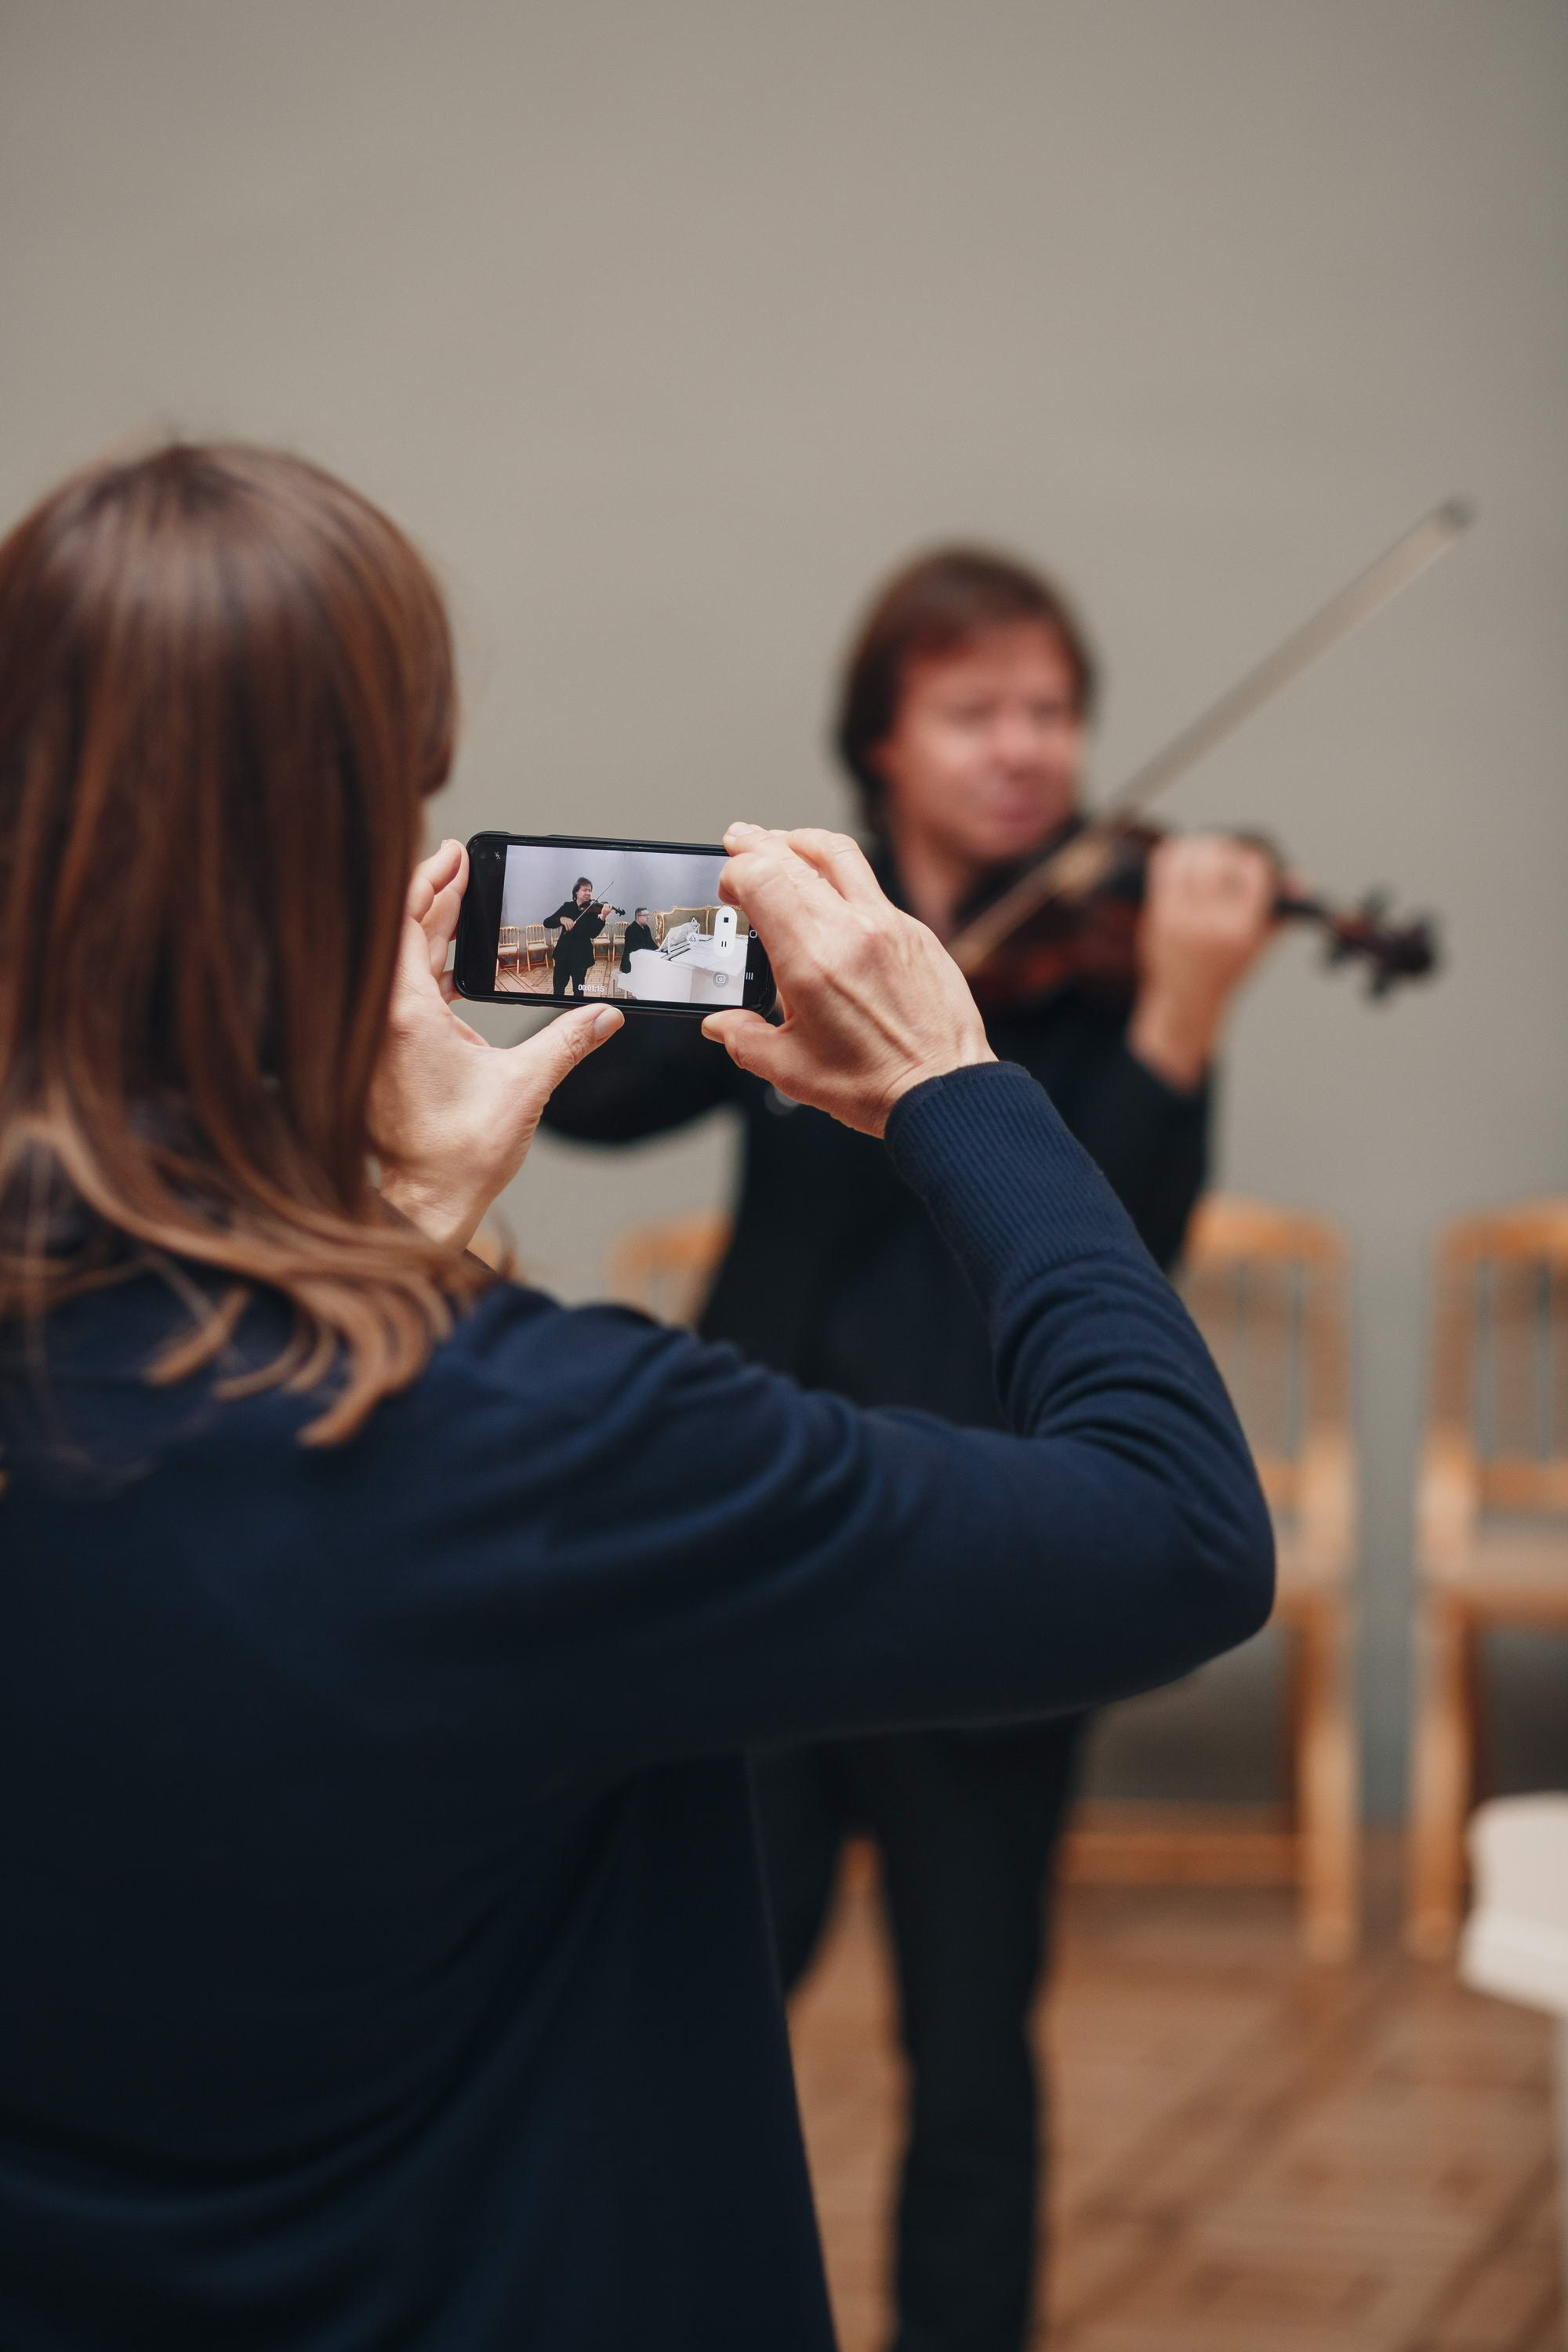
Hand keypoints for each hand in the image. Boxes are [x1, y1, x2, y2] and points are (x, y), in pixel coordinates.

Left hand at [372, 840, 621, 1247]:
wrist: (424, 1205)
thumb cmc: (458, 1155)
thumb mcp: (525, 1086)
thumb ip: (567, 1040)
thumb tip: (605, 1016)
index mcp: (405, 1013)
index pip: (407, 922)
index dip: (429, 880)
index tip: (453, 854)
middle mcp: (381, 1019)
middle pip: (402, 934)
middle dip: (433, 895)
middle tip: (460, 863)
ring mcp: (377, 1038)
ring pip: (400, 964)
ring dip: (427, 932)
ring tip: (458, 903)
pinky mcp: (382, 1057)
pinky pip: (400, 995)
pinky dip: (425, 971)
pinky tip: (453, 967)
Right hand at [699, 825, 993, 1135]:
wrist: (943, 1091)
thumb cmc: (874, 1085)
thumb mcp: (790, 1069)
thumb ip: (744, 1039)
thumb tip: (721, 1023)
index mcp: (811, 961)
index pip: (761, 877)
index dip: (734, 870)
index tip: (726, 887)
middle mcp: (851, 930)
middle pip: (793, 856)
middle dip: (757, 844)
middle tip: (738, 840)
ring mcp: (888, 924)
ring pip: (838, 854)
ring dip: (800, 842)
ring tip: (781, 843)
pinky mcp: (915, 932)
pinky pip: (871, 885)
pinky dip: (840, 875)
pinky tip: (829, 891)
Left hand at [1127, 834, 1278, 1091]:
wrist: (1188, 997)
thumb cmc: (1230, 965)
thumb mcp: (1261, 943)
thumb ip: (1281, 911)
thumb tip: (1299, 880)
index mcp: (1243, 930)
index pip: (1253, 870)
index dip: (1253, 857)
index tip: (1249, 859)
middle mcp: (1212, 924)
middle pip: (1219, 860)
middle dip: (1223, 848)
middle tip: (1224, 849)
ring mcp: (1183, 920)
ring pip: (1190, 860)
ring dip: (1199, 846)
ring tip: (1204, 849)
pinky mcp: (1160, 916)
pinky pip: (1164, 868)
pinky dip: (1175, 853)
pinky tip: (1183, 854)